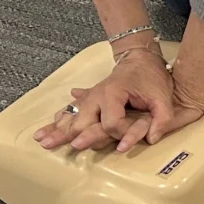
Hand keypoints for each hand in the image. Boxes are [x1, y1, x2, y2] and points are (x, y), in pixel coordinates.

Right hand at [35, 48, 177, 151]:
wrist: (140, 58)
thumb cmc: (151, 78)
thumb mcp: (163, 97)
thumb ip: (162, 118)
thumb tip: (153, 138)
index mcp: (114, 94)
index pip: (112, 123)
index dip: (121, 134)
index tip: (130, 138)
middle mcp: (97, 96)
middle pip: (81, 120)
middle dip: (67, 133)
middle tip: (50, 145)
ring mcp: (90, 97)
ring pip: (70, 115)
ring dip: (56, 127)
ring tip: (41, 139)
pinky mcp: (88, 98)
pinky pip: (70, 110)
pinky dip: (58, 120)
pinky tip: (44, 129)